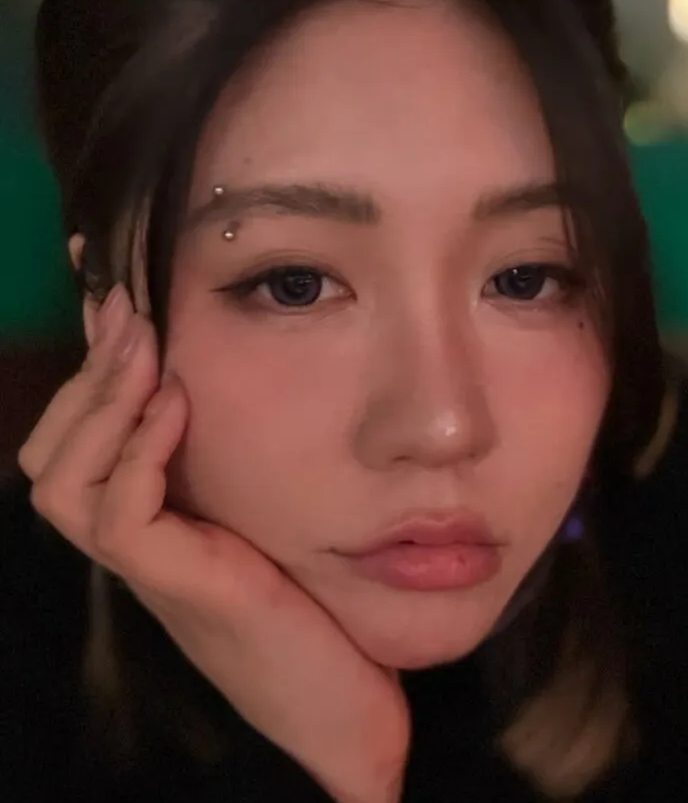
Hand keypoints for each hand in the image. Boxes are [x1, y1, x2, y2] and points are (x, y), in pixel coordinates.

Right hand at [18, 285, 408, 802]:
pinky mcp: (177, 586)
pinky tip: (175, 404)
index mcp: (146, 518)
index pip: (78, 435)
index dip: (86, 363)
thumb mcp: (265, 510)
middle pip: (50, 451)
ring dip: (101, 403)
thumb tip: (240, 381)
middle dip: (87, 372)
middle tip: (126, 306)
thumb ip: (243, 458)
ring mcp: (148, 568)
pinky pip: (121, 515)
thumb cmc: (308, 601)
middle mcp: (131, 541)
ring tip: (142, 345)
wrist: (338, 698)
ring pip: (62, 479)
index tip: (110, 287)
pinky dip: (138, 454)